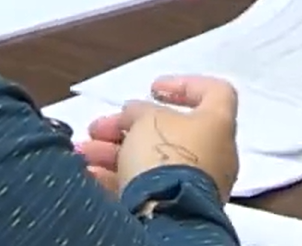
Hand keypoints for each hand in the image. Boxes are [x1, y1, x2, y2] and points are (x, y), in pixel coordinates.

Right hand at [84, 75, 238, 198]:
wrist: (167, 215)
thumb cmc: (165, 155)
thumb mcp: (147, 118)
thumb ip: (140, 110)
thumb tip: (136, 113)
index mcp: (218, 125)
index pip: (215, 92)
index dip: (184, 85)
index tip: (152, 90)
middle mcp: (213, 154)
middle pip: (168, 131)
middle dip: (127, 127)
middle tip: (98, 127)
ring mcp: (196, 183)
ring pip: (151, 160)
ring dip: (113, 152)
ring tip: (83, 153)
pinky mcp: (176, 206)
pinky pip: (145, 186)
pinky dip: (117, 177)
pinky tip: (89, 175)